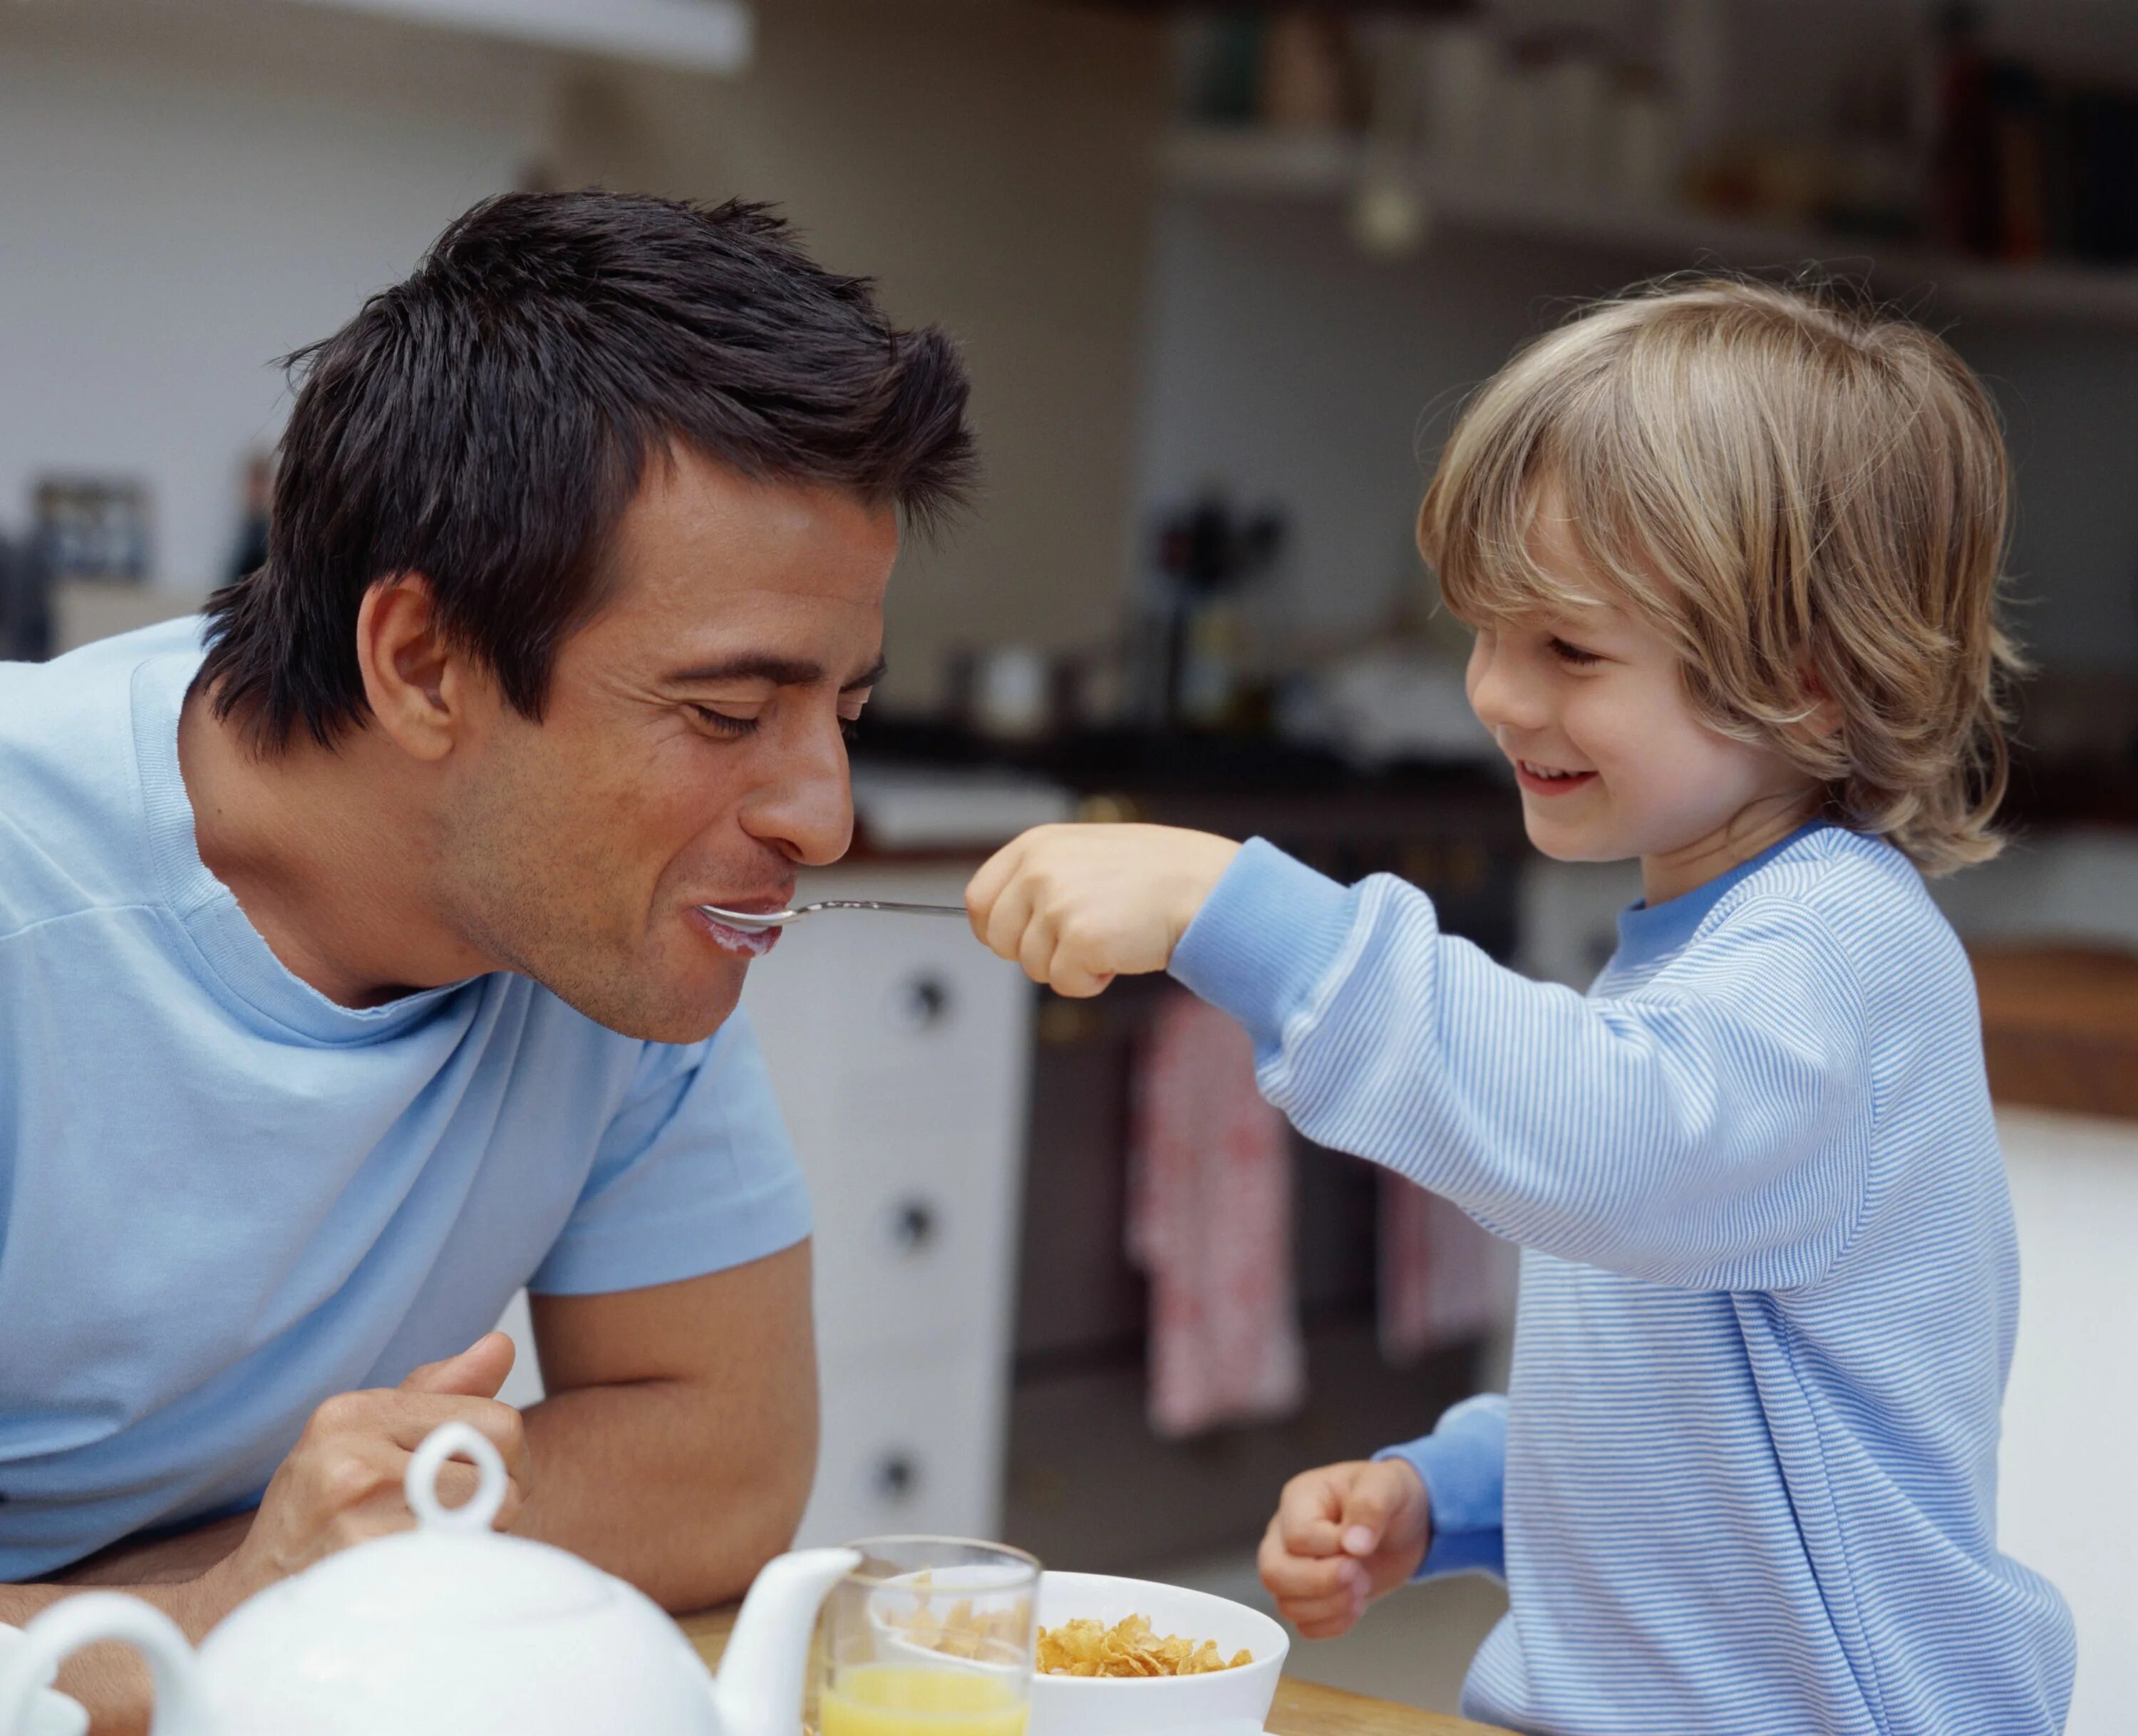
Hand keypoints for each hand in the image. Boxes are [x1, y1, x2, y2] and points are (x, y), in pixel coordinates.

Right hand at [206, 1333, 531, 1604]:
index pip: (496, 1421)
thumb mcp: (363, 1438)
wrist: (250, 1598)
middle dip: (497, 1500)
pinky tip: (416, 1577)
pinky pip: (457, 1561)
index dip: (507, 1460)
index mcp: (355, 1411)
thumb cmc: (321, 1512)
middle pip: (499, 1471)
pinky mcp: (363, 1563)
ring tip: (427, 1549)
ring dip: (475, 1540)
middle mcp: (352, 1453)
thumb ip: (438, 1392)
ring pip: (486, 1519)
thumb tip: (500, 1345)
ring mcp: (356, 1510)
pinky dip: (454, 1573)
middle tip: (456, 1521)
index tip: (485, 1482)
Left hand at [965, 824, 1239, 997]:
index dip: (995, 928)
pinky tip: (1121, 953)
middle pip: (999, 939)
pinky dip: (1091, 981)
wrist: (1208, 888)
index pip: (978, 898)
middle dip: (1034, 952)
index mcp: (1037, 845)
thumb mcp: (1085, 853)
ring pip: (1032, 966)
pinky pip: (1064, 984)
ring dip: (1069, 965)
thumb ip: (1042, 875)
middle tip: (1078, 941)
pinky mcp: (1081, 939)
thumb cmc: (1155, 874)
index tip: (1020, 939)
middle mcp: (1040, 870)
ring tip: (1110, 937)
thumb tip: (999, 918)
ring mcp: (1058, 904)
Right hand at [1258, 1459, 1428, 1638]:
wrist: (1404, 1524)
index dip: (1331, 1549)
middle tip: (1360, 1575)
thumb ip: (1370, 1507)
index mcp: (1300, 1498)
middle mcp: (1285, 1533)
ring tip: (1362, 1586)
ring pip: (1286, 1604)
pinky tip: (1356, 1604)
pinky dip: (1334, 1624)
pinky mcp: (1308, 1596)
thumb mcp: (1388, 1487)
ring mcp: (1293, 1567)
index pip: (1297, 1537)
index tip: (1364, 1545)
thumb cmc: (1390, 1497)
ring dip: (1331, 1606)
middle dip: (1322, 1584)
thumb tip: (1353, 1544)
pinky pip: (1304, 1625)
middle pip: (1274, 1573)